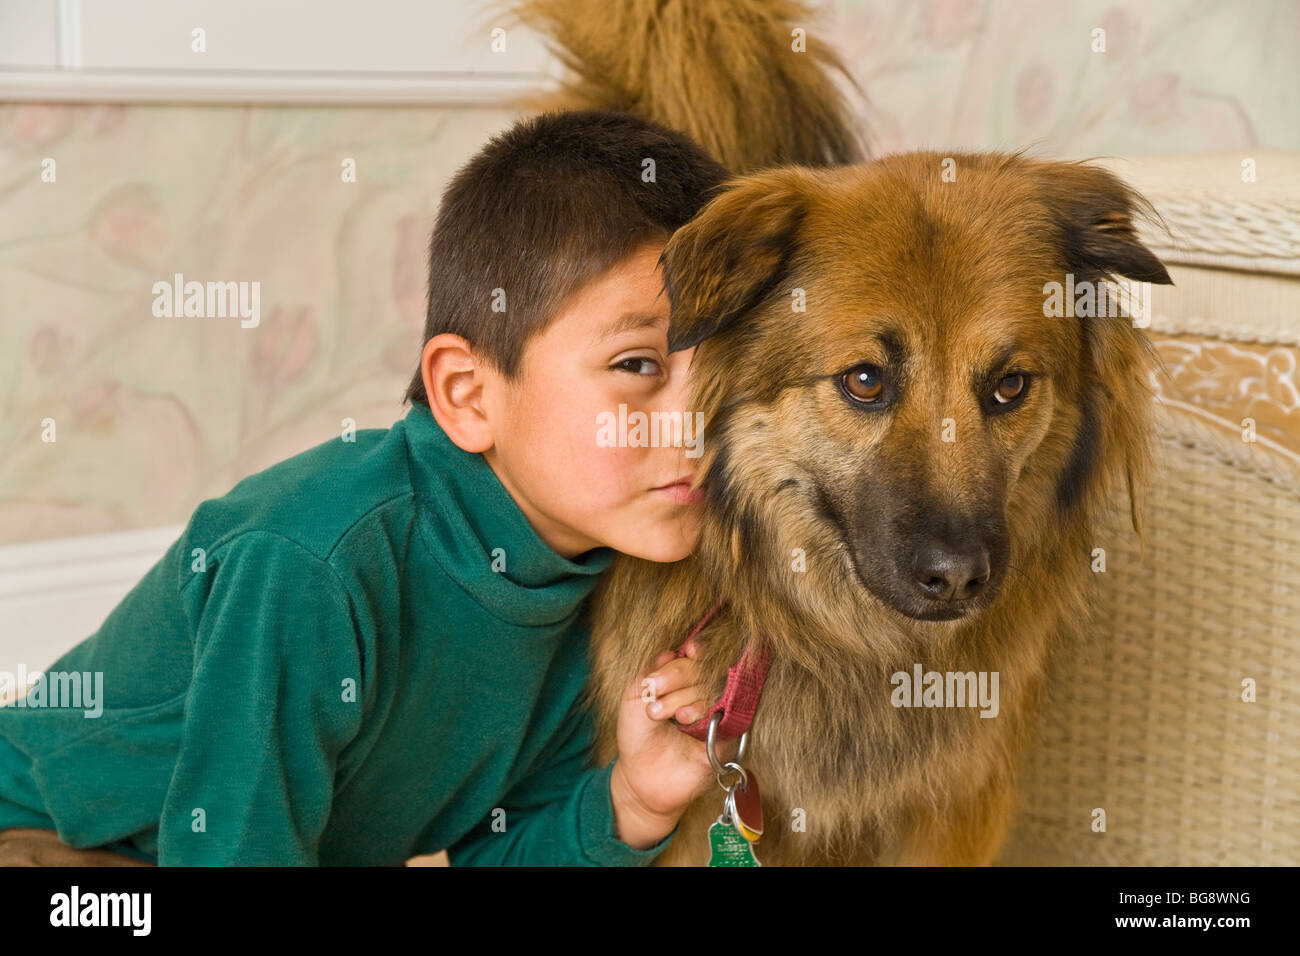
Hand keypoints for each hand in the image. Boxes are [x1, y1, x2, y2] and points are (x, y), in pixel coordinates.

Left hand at [608, 636, 741, 848]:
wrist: (641, 777)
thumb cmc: (637, 734)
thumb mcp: (634, 695)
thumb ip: (651, 669)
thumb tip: (674, 651)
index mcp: (682, 679)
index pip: (697, 656)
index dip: (697, 649)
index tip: (688, 651)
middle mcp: (702, 692)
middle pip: (705, 670)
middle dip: (678, 675)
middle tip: (654, 690)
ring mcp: (715, 713)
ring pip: (714, 691)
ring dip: (685, 697)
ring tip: (658, 714)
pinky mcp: (725, 737)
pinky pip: (727, 716)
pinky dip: (706, 712)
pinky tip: (685, 720)